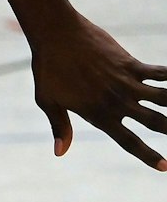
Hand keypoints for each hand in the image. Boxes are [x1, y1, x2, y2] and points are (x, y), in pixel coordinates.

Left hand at [30, 14, 166, 169]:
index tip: (165, 167)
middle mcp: (117, 102)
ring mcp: (126, 82)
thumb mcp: (48, 100)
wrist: (54, 34)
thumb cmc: (48, 67)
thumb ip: (60, 126)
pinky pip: (160, 73)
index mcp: (99, 114)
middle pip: (155, 123)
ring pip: (164, 99)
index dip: (149, 156)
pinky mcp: (130, 64)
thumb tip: (60, 152)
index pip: (129, 142)